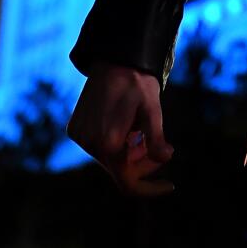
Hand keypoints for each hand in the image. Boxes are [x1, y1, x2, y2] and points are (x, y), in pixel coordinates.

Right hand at [66, 62, 175, 195]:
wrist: (114, 59)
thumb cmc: (137, 83)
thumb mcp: (152, 110)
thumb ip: (156, 138)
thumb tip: (165, 158)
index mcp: (109, 143)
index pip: (128, 183)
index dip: (149, 188)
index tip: (170, 185)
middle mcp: (89, 144)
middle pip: (121, 171)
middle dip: (143, 163)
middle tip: (164, 146)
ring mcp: (80, 136)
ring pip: (110, 159)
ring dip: (130, 152)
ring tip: (141, 129)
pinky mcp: (76, 129)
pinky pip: (99, 147)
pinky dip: (116, 143)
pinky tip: (126, 125)